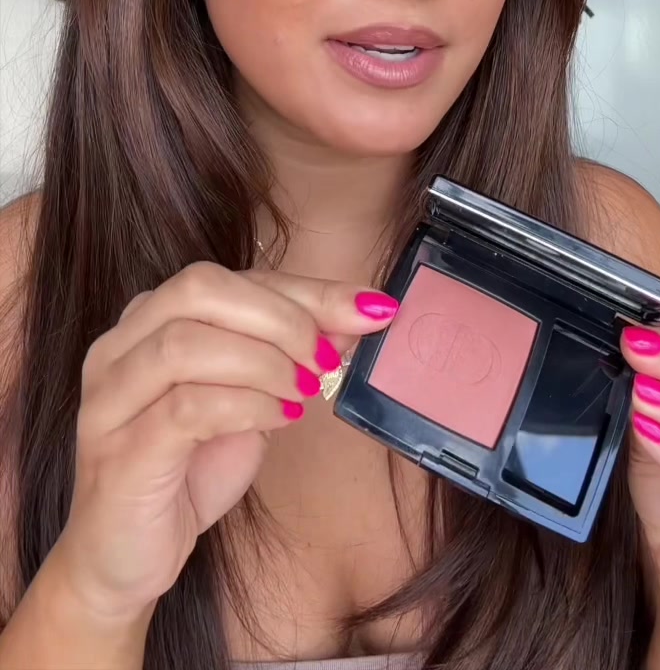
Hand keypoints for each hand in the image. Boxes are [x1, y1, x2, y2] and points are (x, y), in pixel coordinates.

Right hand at [50, 263, 397, 627]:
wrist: (126, 560)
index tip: (369, 308)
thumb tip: (358, 315)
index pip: (230, 278)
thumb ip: (291, 353)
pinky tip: (280, 421)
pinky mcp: (119, 455)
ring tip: (305, 392)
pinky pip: (185, 409)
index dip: (306, 290)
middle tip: (326, 358)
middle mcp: (118, 348)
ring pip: (186, 344)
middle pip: (199, 289)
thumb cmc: (187, 471)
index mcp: (147, 320)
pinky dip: (247, 406)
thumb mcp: (251, 399)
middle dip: (280, 317)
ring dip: (264, 362)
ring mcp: (111, 399)